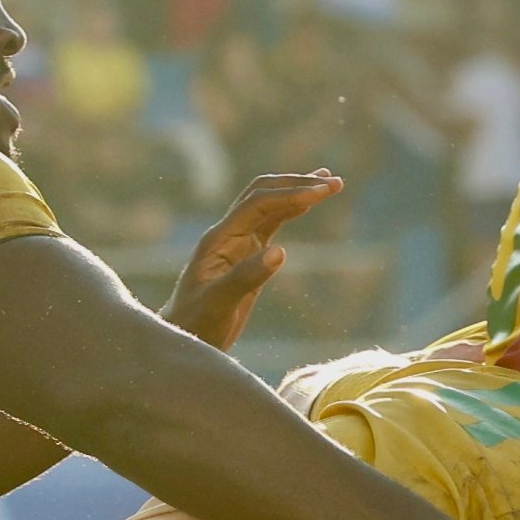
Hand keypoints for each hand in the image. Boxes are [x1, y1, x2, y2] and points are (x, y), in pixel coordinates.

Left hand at [163, 171, 341, 349]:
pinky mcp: (246, 254)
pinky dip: (291, 210)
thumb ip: (246, 277)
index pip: (258, 204)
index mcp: (219, 239)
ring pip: (269, 205)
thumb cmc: (196, 325)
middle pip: (263, 194)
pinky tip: (308, 205)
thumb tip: (281, 252)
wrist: (183, 337)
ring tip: (330, 184)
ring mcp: (236, 242)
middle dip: (298, 184)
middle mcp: (227, 234)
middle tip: (335, 182)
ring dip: (297, 191)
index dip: (291, 194)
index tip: (323, 193)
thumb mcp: (219, 305)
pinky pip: (270, 223)